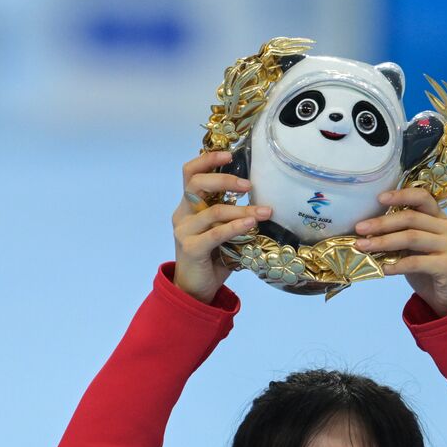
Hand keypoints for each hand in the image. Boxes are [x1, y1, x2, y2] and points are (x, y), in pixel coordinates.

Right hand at [171, 151, 271, 303]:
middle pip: (196, 183)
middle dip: (225, 180)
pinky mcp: (190, 248)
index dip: (207, 159)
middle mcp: (182, 214)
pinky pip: (215, 233)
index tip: (230, 155)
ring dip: (241, 210)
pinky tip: (251, 224)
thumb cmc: (213, 259)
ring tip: (264, 212)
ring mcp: (184, 231)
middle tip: (249, 185)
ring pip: (213, 211)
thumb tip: (264, 202)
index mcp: (188, 206)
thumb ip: (232, 215)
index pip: (190, 173)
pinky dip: (235, 227)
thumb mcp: (222, 231)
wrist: (195, 291)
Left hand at [353, 188, 446, 316]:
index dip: (401, 195)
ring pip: (411, 238)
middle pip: (411, 218)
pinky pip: (416, 262)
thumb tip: (367, 232)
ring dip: (384, 242)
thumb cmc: (429, 269)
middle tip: (359, 229)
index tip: (379, 199)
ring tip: (363, 247)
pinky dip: (395, 265)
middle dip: (382, 223)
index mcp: (440, 218)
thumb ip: (401, 235)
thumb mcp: (415, 248)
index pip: (422, 197)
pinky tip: (381, 268)